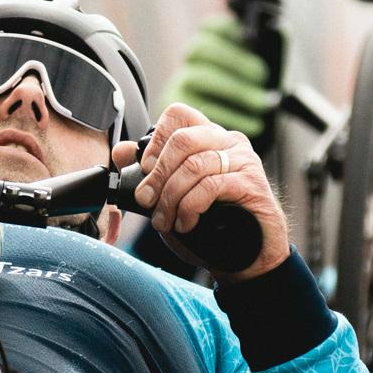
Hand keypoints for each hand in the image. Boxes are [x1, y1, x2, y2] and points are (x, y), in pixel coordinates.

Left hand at [117, 103, 289, 280]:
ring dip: (171, 197)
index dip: (155, 139)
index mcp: (209, 138)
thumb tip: (121, 151)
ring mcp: (243, 160)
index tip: (144, 168)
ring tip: (164, 221)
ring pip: (194, 165)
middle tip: (146, 201)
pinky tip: (186, 223)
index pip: (179, 115)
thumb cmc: (212, 226)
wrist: (246, 257)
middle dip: (157, 174)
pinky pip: (211, 186)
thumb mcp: (172, 198)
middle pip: (183, 139)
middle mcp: (229, 142)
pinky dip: (190, 207)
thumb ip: (150, 174)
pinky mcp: (252, 183)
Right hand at [166, 15, 275, 137]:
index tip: (252, 38)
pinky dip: (230, 116)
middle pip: (202, 49)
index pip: (210, 27)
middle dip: (235, 60)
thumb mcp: (263, 74)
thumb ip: (270, 52)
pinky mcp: (181, 112)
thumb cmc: (252, 100)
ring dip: (235, 90)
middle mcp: (192, 62)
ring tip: (262, 104)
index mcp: (211, 44)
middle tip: (263, 76)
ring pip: (199, 77)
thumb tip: (281, 30)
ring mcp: (182, 84)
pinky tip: (255, 123)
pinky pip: (199, 110)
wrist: (232, 144)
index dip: (227, 28)